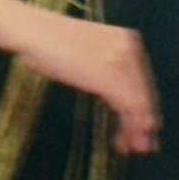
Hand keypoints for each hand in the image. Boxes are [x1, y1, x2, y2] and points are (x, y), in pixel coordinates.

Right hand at [0, 0, 160, 156]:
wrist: (32, 31)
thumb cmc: (50, 41)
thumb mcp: (86, 52)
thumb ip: (105, 67)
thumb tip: (112, 92)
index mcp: (127, 39)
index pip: (142, 78)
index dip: (146, 105)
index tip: (145, 126)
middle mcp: (129, 48)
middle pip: (144, 91)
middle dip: (144, 121)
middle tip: (145, 145)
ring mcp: (119, 61)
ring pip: (138, 101)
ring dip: (137, 128)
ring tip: (136, 148)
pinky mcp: (107, 76)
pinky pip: (126, 105)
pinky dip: (128, 126)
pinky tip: (125, 140)